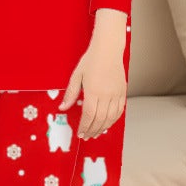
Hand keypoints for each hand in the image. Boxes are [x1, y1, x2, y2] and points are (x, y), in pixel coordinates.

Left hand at [61, 13, 128, 138]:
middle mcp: (106, 94)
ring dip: (103, 128)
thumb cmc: (91, 60)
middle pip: (100, 119)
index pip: (89, 115)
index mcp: (93, 91)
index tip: (80, 133)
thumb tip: (62, 108)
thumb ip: (70, 94)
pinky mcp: (123, 92)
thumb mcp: (76, 76)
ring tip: (96, 133)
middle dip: (92, 130)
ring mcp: (116, 94)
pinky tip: (108, 123)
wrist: (108, 49)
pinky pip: (120, 110)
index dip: (84, 127)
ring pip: (111, 117)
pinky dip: (114, 120)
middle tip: (87, 136)